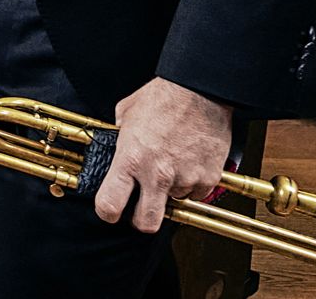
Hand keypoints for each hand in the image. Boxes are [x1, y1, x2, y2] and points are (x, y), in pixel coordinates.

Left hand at [96, 78, 233, 233]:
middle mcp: (157, 174)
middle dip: (141, 220)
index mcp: (131, 158)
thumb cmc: (163, 98)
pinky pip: (197, 194)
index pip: (110, 204)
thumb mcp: (126, 114)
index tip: (109, 211)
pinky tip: (187, 164)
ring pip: (174, 203)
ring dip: (169, 193)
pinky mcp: (209, 178)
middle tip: (140, 209)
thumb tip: (115, 149)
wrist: (200, 91)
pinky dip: (191, 185)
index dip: (107, 212)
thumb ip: (118, 138)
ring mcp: (185, 178)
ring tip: (170, 167)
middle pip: (146, 223)